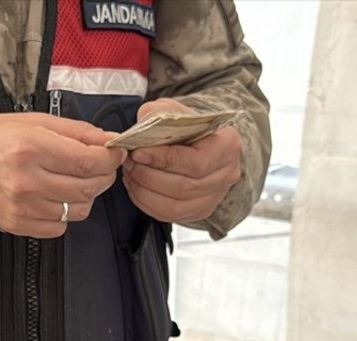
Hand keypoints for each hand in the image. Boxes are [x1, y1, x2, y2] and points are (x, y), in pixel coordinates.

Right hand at [0, 113, 126, 237]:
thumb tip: (109, 141)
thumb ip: (76, 131)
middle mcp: (27, 180)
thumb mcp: (34, 121)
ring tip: (73, 180)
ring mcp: (23, 207)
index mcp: (31, 148)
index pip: (89, 162)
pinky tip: (54, 196)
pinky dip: (64, 213)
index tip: (115, 152)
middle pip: (88, 187)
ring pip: (79, 209)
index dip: (110, 158)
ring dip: (85, 194)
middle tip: (100, 165)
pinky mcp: (19, 225)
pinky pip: (60, 226)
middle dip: (104, 175)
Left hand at [122, 99, 242, 223]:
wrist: (198, 142)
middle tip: (129, 163)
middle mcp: (227, 173)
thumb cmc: (187, 126)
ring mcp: (216, 196)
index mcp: (227, 145)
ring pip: (175, 206)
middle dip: (149, 176)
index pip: (195, 162)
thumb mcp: (174, 110)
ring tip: (131, 174)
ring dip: (145, 192)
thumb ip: (159, 113)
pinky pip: (171, 215)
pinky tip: (137, 188)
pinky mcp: (201, 210)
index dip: (163, 160)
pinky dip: (148, 203)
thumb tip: (143, 122)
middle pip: (184, 187)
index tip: (138, 153)